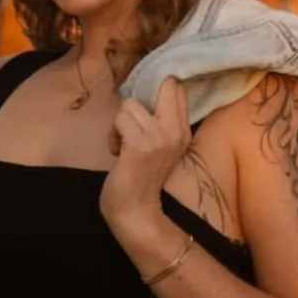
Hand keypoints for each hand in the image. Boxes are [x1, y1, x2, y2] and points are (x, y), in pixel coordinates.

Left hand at [99, 75, 190, 234]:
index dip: (157, 89)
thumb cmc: (142, 179)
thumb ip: (160, 123)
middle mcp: (176, 131)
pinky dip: (112, 134)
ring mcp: (159, 137)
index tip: (144, 107)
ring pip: (131, 104)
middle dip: (140, 101)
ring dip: (120, 123)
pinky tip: (117, 152)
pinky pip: (119, 119)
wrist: (135, 211)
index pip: (177, 89)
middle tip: (133, 124)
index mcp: (184, 131)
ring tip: (123, 144)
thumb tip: (144, 94)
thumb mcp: (161, 147)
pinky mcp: (140, 144)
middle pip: (164, 86)